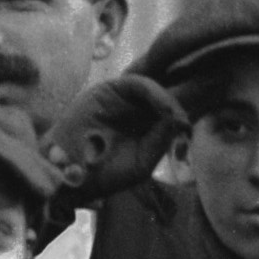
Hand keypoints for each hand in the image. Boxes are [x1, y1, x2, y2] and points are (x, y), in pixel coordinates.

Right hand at [44, 73, 185, 204]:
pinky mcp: (109, 89)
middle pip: (166, 96)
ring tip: (176, 114)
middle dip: (183, 100)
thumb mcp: (141, 162)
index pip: (172, 113)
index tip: (191, 127)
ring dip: (169, 99)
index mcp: (146, 126)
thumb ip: (160, 141)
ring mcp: (123, 97)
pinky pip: (137, 83)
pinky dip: (154, 92)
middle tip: (189, 116)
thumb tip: (181, 120)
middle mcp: (136, 109)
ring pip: (154, 88)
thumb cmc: (103, 172)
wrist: (66, 176)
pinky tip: (163, 107)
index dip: (186, 113)